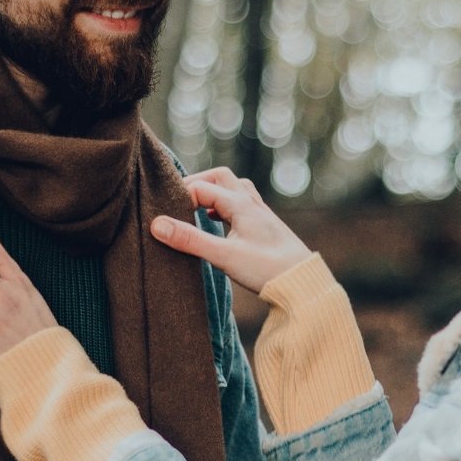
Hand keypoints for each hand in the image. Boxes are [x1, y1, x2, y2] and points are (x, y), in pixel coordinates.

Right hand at [150, 167, 312, 293]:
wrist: (303, 283)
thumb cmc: (266, 269)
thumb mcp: (223, 255)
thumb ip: (190, 240)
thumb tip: (157, 225)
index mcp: (240, 204)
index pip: (202, 187)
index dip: (180, 196)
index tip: (164, 214)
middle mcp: (251, 203)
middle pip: (220, 177)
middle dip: (197, 183)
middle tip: (177, 199)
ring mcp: (260, 214)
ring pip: (234, 189)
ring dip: (214, 192)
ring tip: (196, 208)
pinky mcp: (265, 226)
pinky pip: (242, 203)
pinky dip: (226, 205)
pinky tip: (219, 222)